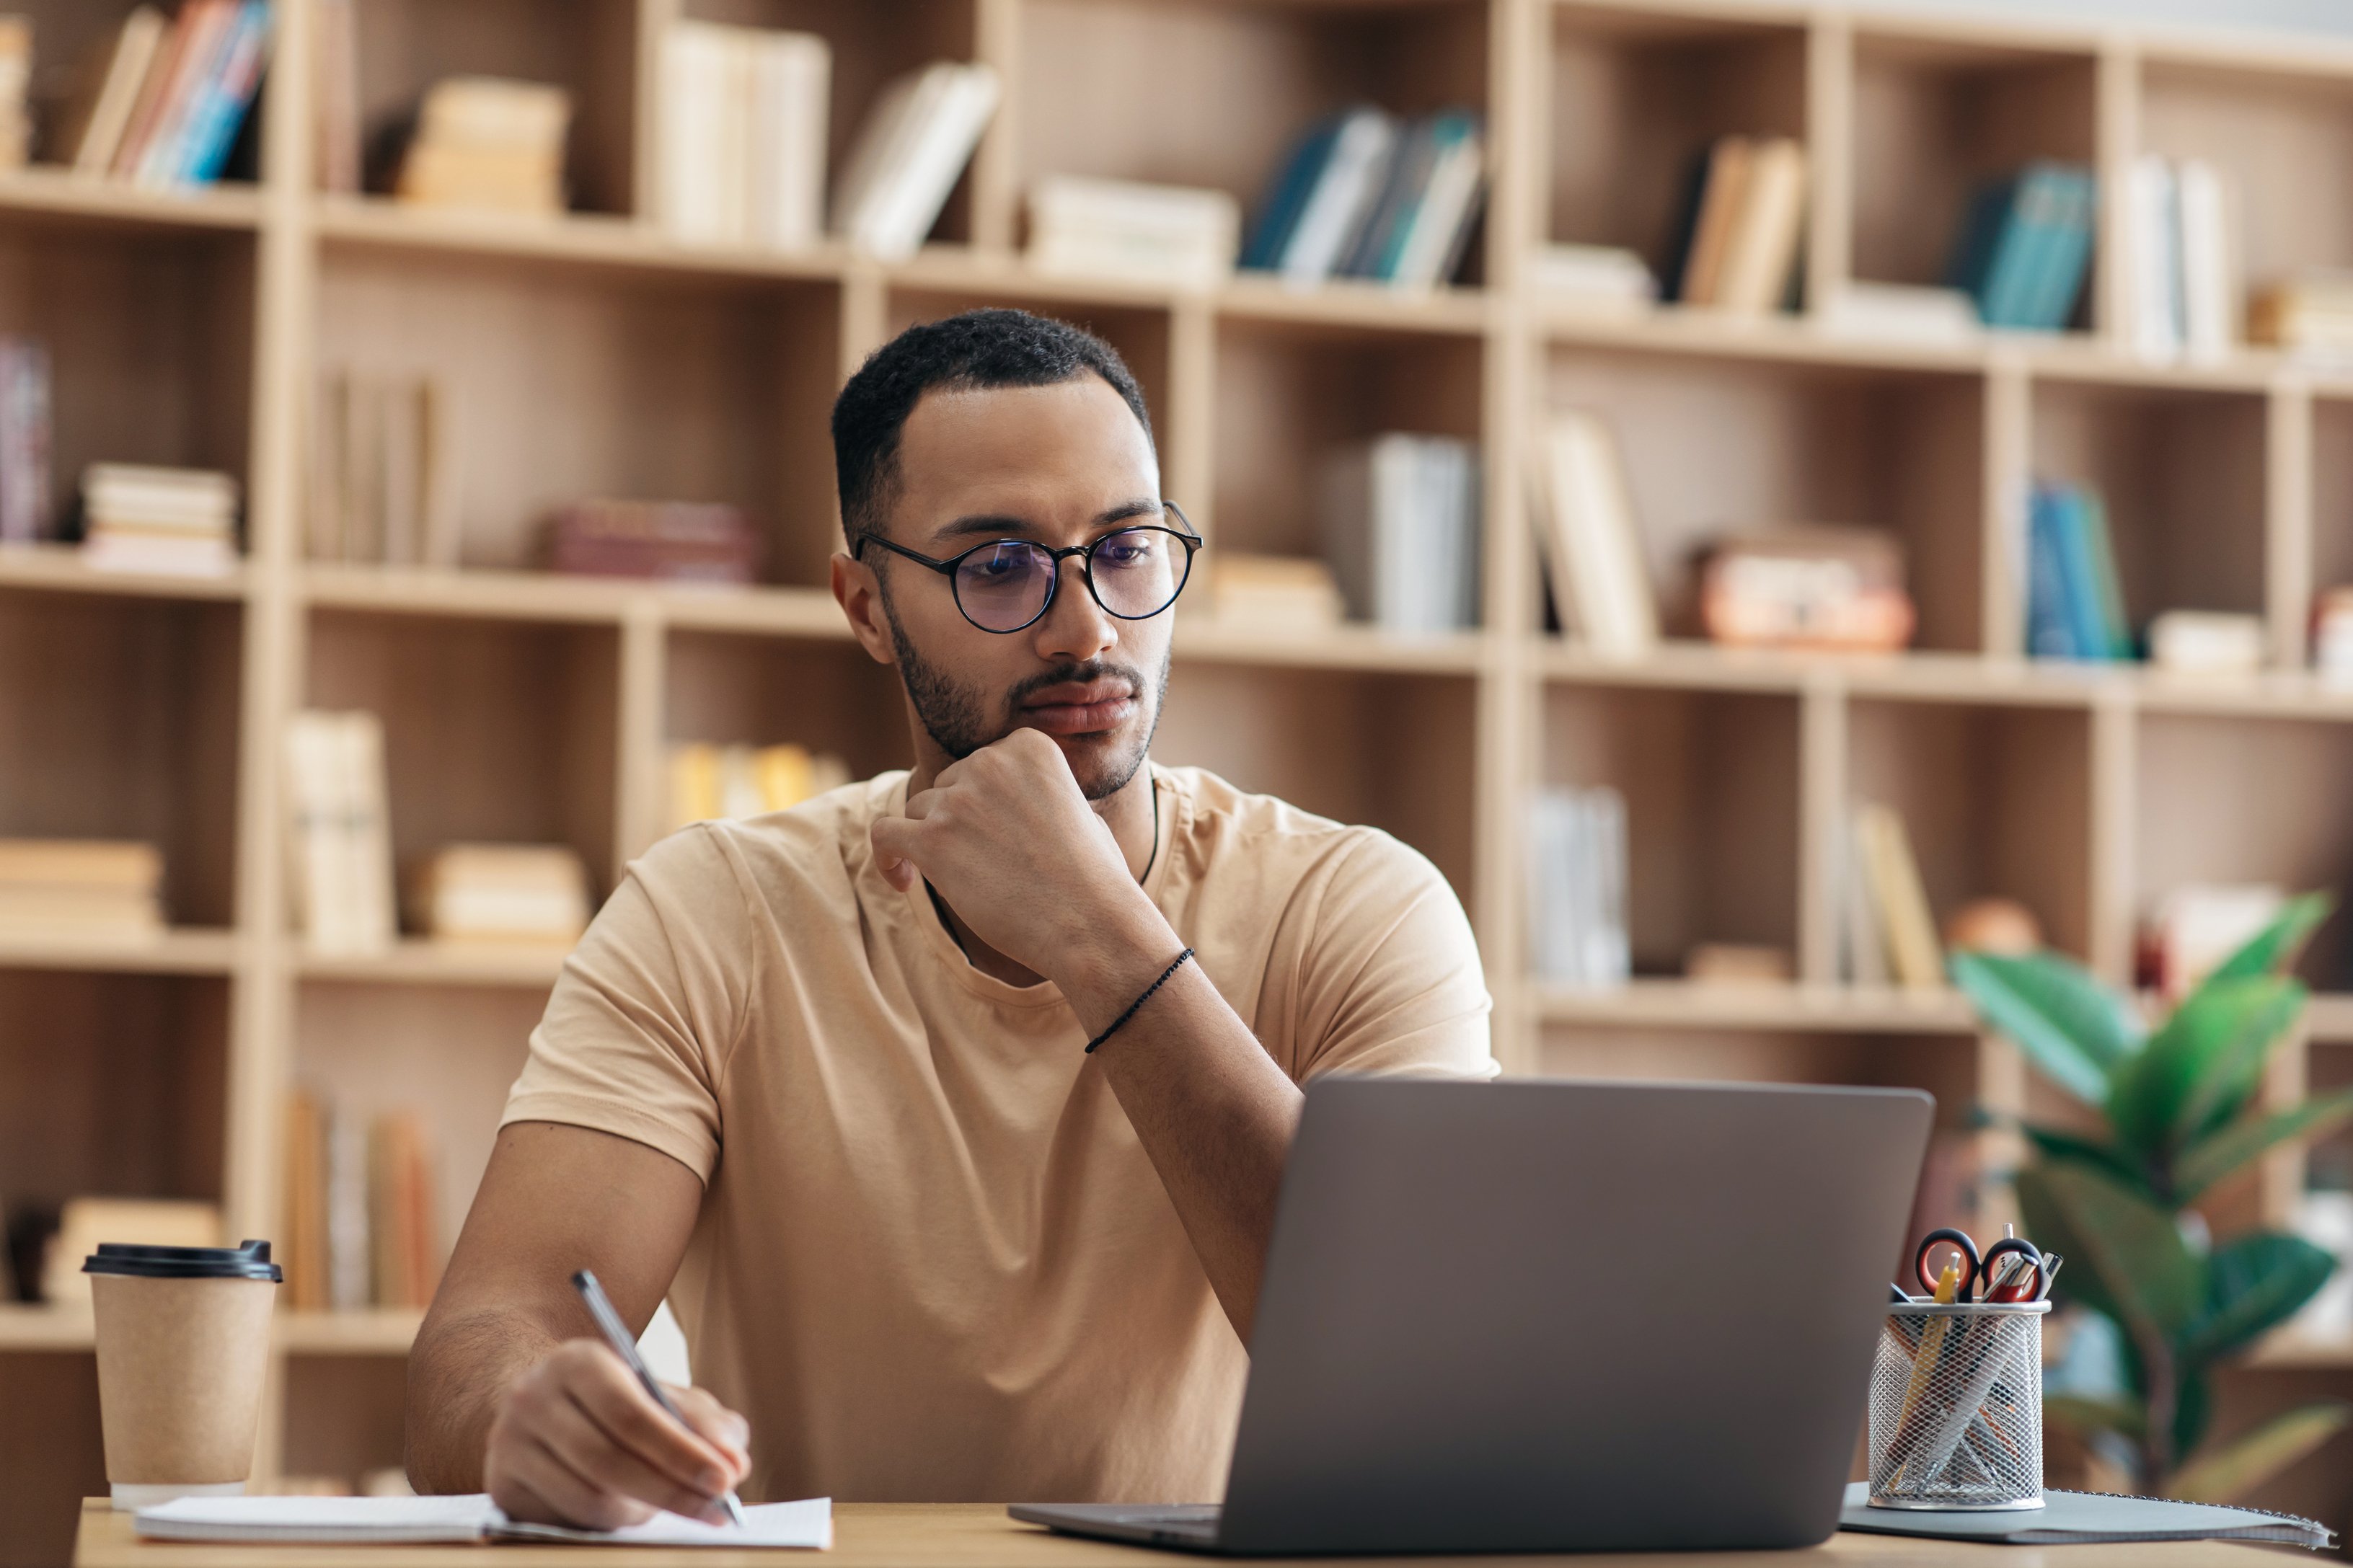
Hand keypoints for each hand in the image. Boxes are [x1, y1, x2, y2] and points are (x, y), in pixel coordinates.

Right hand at [483, 1339, 748, 1529]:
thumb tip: (733, 1461)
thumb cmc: (616, 1399)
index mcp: (577, 1362)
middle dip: (671, 1490)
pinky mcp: (502, 1489)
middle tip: (717, 1508)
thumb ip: (704, 1421)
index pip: (631, 1414)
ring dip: (640, 1512)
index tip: (726, 1479)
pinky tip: (628, 1509)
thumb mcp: (660, 1394)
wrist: (539, 1403)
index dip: (681, 1452)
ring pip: (587, 1500)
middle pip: (608, 1461)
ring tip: (669, 1505)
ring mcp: (508, 1446)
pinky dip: (608, 1525)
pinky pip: (566, 1522)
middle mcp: (532, 1399)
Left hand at [870, 727, 1167, 987]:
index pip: (982, 763)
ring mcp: (958, 801)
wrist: (1089, 922)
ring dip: (931, 842)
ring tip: (957, 881)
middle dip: (959, 821)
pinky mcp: (932, 841)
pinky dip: (886, 857)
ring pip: (918, 810)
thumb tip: (1018, 806)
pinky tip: (902, 881)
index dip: (982, 798)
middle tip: (985, 864)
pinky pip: (884, 834)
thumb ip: (1040, 794)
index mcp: (1029, 747)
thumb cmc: (1094, 878)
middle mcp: (990, 762)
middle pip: (947, 784)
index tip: (991, 830)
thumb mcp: (1080, 811)